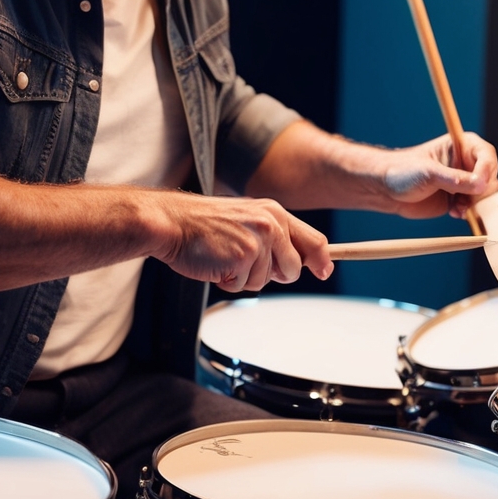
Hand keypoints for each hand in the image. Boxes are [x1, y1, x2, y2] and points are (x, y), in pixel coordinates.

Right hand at [148, 192, 333, 291]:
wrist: (171, 222)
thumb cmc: (202, 224)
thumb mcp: (246, 219)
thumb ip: (273, 236)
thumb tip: (295, 263)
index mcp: (274, 212)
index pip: (313, 239)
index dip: (322, 259)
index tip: (325, 270)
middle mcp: (271, 224)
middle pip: (293, 268)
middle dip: (273, 274)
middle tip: (244, 262)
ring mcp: (258, 241)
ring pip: (266, 281)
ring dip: (244, 278)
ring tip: (224, 257)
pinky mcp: (243, 258)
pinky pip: (244, 286)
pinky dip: (228, 282)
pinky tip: (216, 263)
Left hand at [375, 131, 497, 219]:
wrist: (386, 190)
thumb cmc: (403, 172)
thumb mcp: (429, 173)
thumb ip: (455, 179)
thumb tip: (480, 184)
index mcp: (461, 146)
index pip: (486, 155)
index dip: (487, 170)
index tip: (479, 185)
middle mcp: (465, 163)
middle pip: (490, 177)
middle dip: (482, 191)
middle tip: (467, 200)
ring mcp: (463, 182)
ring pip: (484, 195)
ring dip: (475, 204)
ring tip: (458, 208)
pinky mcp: (458, 199)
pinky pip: (474, 208)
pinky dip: (469, 213)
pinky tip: (454, 213)